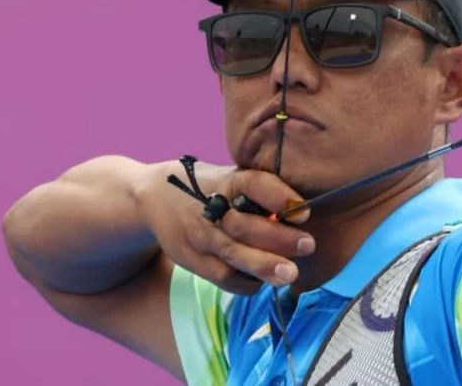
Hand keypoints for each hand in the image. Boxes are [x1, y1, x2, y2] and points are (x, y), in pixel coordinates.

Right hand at [134, 163, 314, 294]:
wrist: (154, 198)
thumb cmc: (209, 187)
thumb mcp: (229, 178)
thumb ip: (260, 192)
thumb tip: (301, 212)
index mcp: (226, 181)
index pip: (253, 184)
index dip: (278, 196)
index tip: (303, 210)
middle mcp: (211, 209)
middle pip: (244, 225)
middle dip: (278, 239)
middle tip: (308, 245)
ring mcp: (200, 237)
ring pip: (233, 255)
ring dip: (264, 266)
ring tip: (290, 274)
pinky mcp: (192, 260)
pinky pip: (223, 278)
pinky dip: (247, 283)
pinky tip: (264, 280)